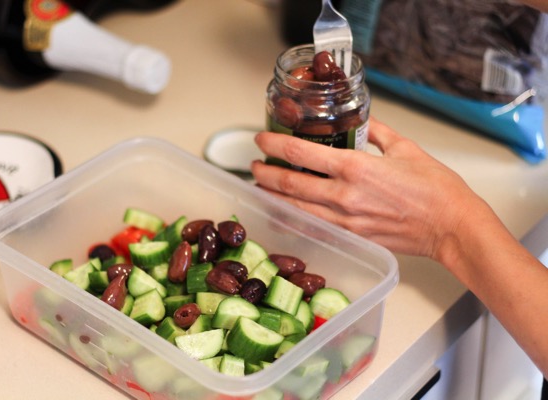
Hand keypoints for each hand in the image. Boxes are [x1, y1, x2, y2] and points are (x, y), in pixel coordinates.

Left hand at [251, 117, 486, 259]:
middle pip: (290, 184)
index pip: (301, 152)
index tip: (261, 139)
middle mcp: (344, 196)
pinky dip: (293, 219)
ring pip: (295, 209)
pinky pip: (313, 227)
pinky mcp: (351, 237)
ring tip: (261, 187)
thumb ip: (376, 131)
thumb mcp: (405, 148)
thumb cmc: (436, 189)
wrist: (452, 227)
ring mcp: (345, 220)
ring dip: (273, 197)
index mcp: (356, 168)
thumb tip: (361, 121)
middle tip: (254, 165)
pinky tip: (283, 214)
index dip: (274, 145)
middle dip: (265, 174)